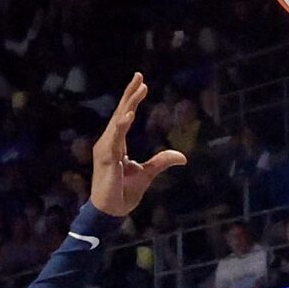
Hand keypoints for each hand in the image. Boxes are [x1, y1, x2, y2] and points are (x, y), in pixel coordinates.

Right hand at [89, 75, 185, 217]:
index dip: (132, 99)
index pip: (124, 116)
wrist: (111, 212)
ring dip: (130, 103)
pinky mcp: (107, 159)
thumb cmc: (123, 193)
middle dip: (130, 93)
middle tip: (140, 75)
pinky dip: (122, 126)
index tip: (142, 83)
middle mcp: (108, 142)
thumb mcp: (147, 174)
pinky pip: (115, 139)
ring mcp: (106, 149)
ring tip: (139, 88)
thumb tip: (182, 156)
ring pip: (119, 121)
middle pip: (121, 112)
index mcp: (116, 144)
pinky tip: (129, 114)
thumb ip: (162, 161)